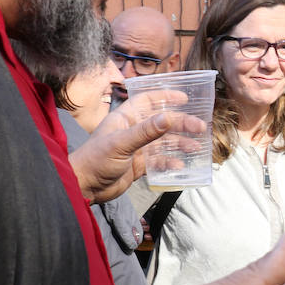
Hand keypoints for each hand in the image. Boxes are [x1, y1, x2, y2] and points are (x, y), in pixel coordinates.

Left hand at [70, 93, 205, 202]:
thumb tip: (168, 117)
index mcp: (125, 119)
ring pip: (163, 142)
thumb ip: (145, 131)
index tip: (185, 98)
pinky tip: (179, 165)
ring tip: (196, 147)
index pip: (148, 100)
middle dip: (181, 124)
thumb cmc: (96, 160)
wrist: (85, 187)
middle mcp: (132, 131)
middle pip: (161, 122)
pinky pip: (159, 161)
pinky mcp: (138, 165)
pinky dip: (170, 162)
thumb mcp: (121, 143)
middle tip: (200, 127)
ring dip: (180, 143)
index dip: (166, 96)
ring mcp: (136, 148)